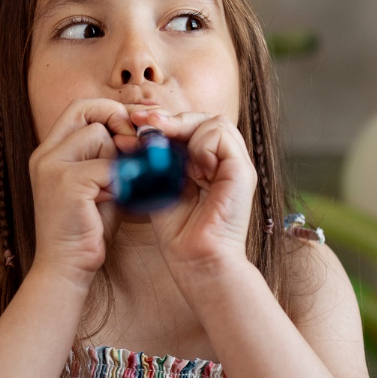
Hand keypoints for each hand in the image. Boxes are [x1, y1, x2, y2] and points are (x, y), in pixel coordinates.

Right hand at [29, 98, 135, 283]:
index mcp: (50, 151)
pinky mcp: (66, 182)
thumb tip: (144, 133)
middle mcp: (45, 154)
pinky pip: (108, 165)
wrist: (66, 268)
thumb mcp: (101, 184)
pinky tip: (118, 199)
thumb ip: (113, 156)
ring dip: (118, 160)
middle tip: (137, 147)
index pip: (81, 108)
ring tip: (117, 188)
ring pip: (101, 137)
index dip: (111, 111)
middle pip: (90, 113)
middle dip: (120, 124)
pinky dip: (121, 181)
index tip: (137, 126)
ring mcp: (52, 166)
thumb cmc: (88, 229)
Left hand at [128, 107, 255, 285]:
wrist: (196, 260)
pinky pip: (221, 135)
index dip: (163, 120)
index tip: (133, 122)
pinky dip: (200, 144)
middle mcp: (224, 160)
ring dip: (183, 130)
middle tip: (142, 122)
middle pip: (202, 118)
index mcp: (206, 162)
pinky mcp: (242, 171)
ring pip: (213, 121)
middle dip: (169, 117)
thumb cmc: (178, 231)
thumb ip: (157, 158)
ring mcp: (236, 164)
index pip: (189, 125)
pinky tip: (190, 169)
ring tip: (167, 155)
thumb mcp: (160, 184)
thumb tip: (139, 130)